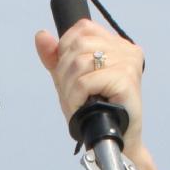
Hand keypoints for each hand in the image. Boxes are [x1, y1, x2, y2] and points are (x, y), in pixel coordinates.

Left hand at [34, 19, 144, 159]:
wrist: (116, 141)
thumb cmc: (96, 112)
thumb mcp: (69, 81)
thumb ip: (55, 58)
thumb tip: (41, 36)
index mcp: (116, 44)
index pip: (82, 28)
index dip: (65, 50)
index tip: (68, 76)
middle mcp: (126, 49)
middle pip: (78, 45)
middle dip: (64, 73)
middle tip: (71, 96)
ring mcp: (128, 63)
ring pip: (80, 63)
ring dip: (69, 88)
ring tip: (77, 104)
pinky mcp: (126, 80)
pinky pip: (86, 81)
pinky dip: (76, 97)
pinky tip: (82, 108)